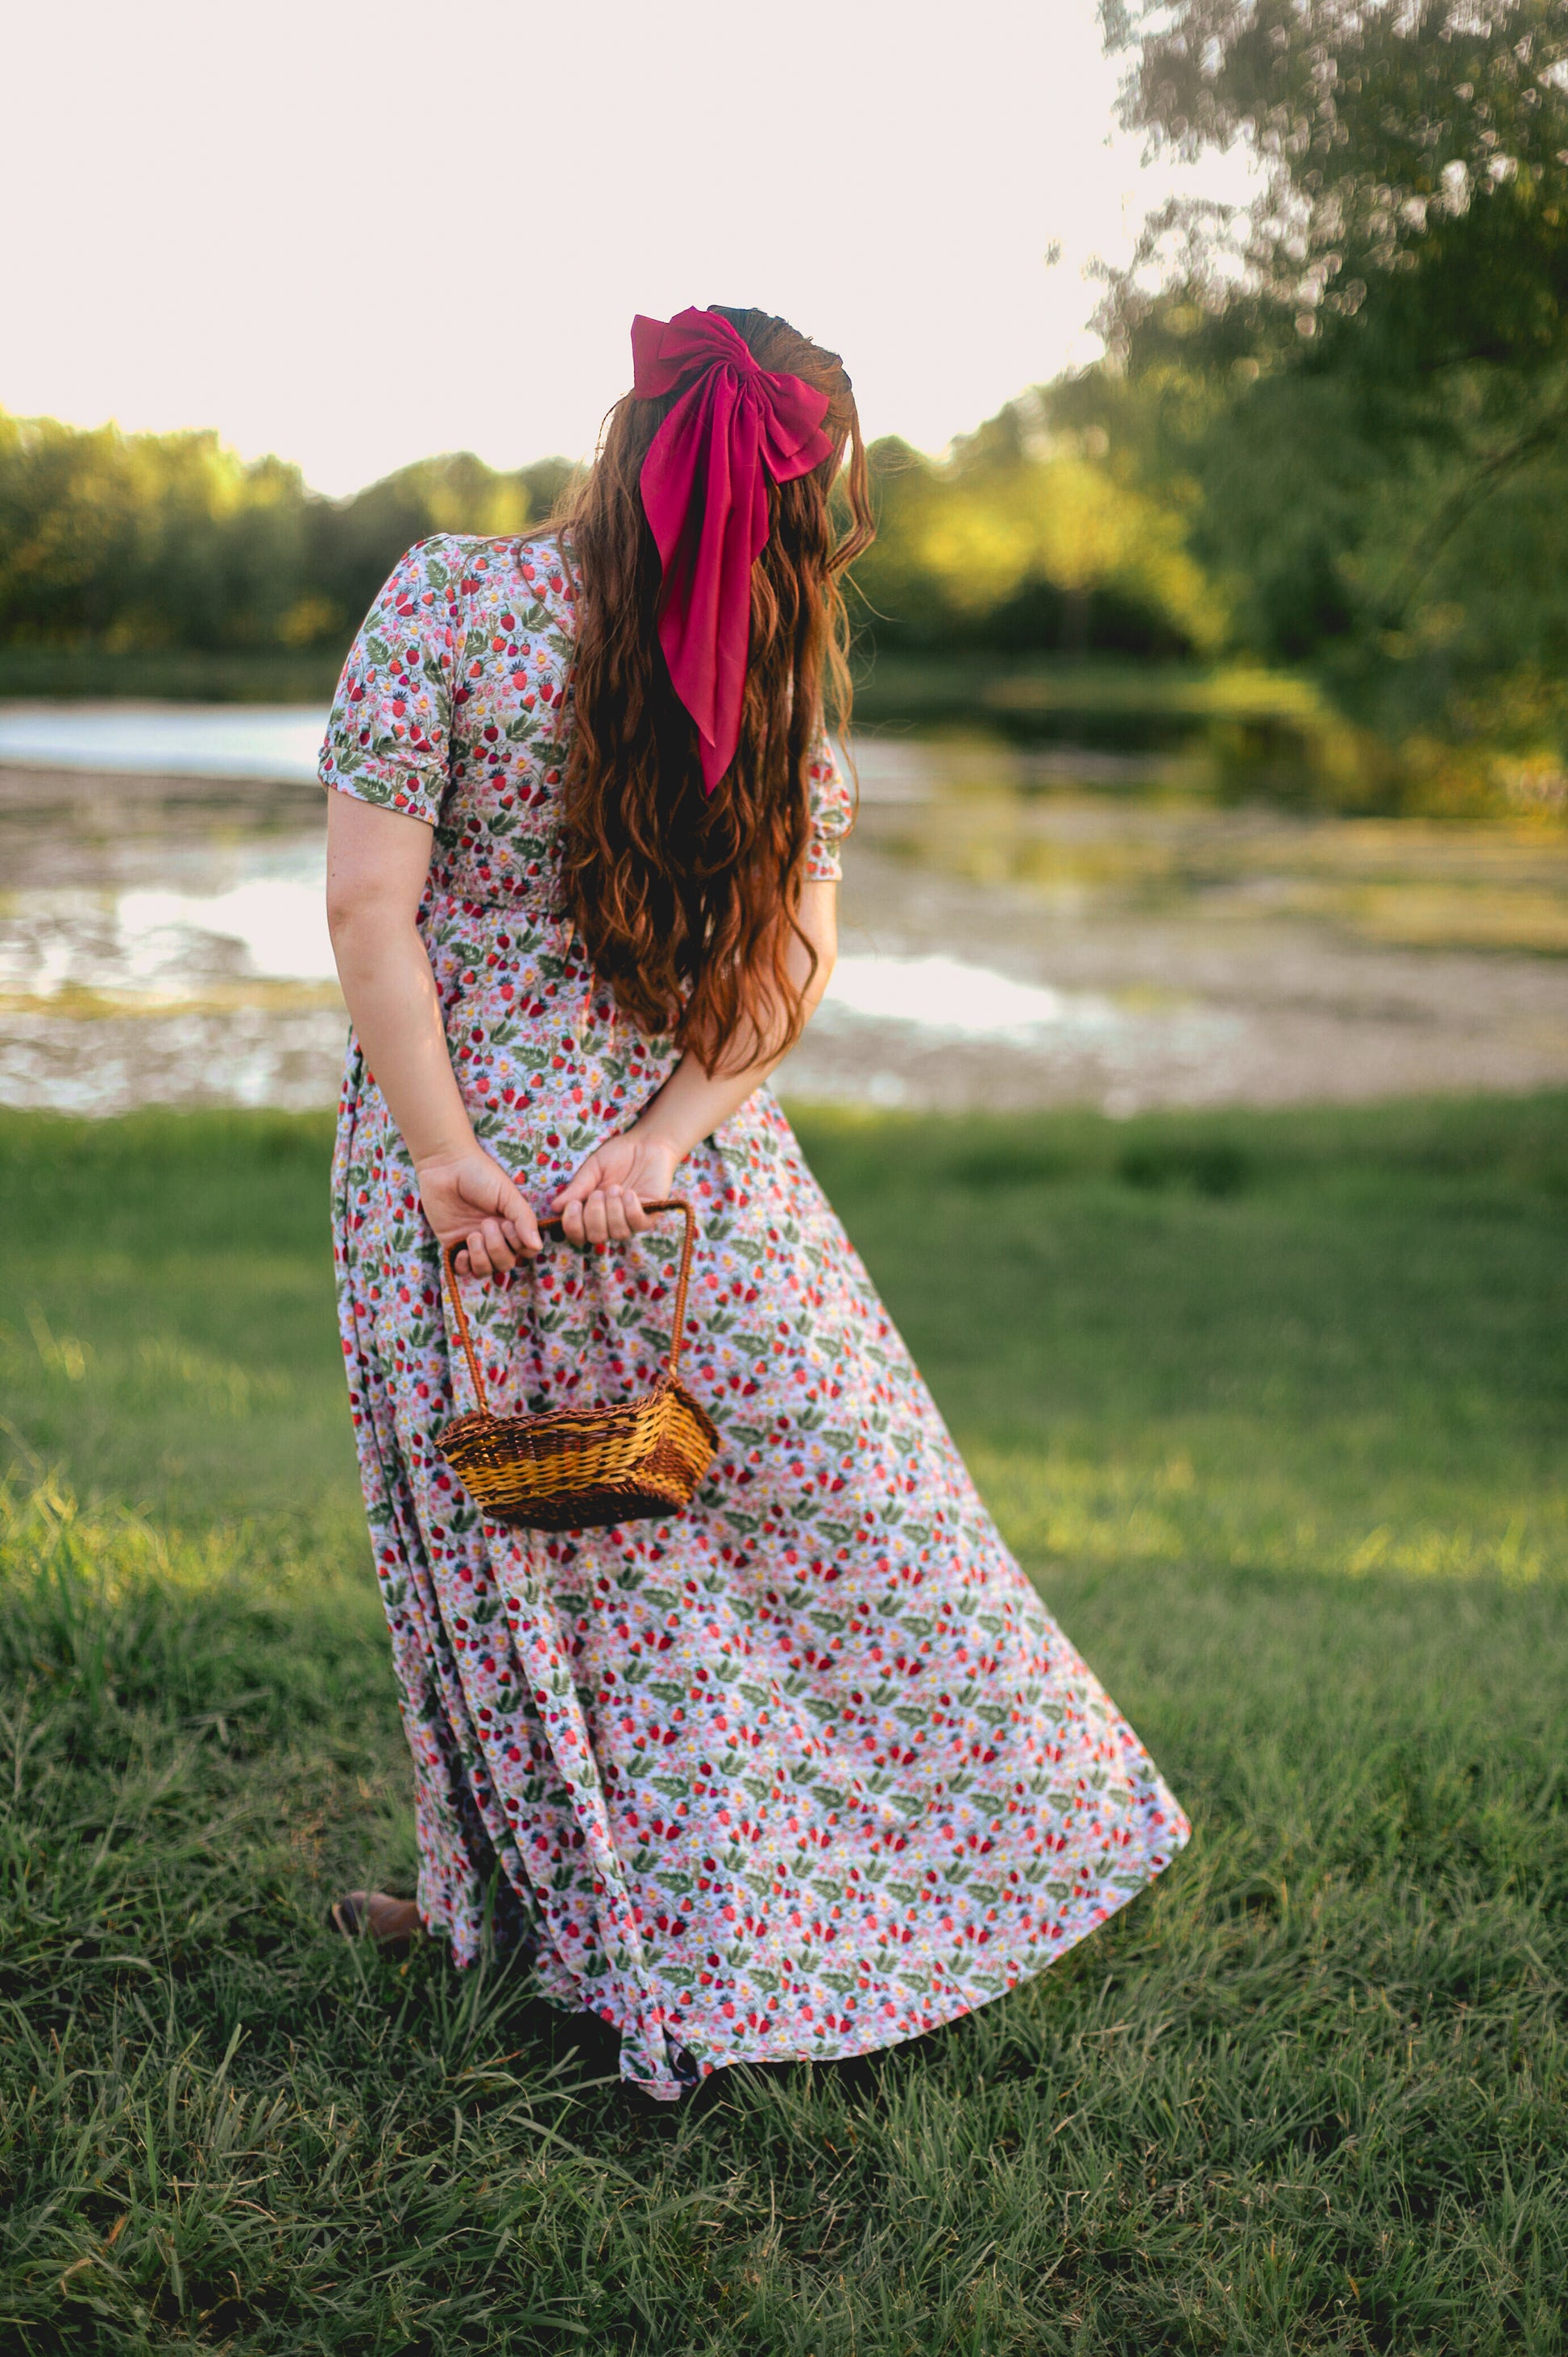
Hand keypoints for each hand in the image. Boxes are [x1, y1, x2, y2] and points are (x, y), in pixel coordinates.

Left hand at [417, 1147, 540, 1275]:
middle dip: (497, 1248)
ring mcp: (474, 1243)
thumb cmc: (480, 1175)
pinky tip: (462, 1250)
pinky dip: (464, 1265)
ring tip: (473, 1235)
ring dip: (481, 1258)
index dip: (519, 1245)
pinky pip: (462, 1270)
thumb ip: (524, 1220)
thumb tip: (537, 1247)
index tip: (507, 1223)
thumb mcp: (508, 1195)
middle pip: (505, 1264)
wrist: (446, 1166)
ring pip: (485, 1270)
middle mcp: (495, 1237)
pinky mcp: (452, 1244)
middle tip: (486, 1223)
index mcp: (512, 1225)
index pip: (525, 1251)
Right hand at [551, 1125, 680, 1247]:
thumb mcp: (592, 1169)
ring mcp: (631, 1220)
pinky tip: (629, 1193)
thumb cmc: (618, 1155)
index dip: (573, 1226)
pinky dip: (630, 1209)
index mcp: (592, 1212)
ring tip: (616, 1188)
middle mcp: (611, 1221)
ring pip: (617, 1233)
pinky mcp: (651, 1214)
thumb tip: (555, 1207)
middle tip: (598, 1193)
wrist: (646, 1143)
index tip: (573, 1205)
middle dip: (594, 1216)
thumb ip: (577, 1188)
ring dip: (613, 1210)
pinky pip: (638, 1224)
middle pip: (596, 1238)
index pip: (578, 1235)